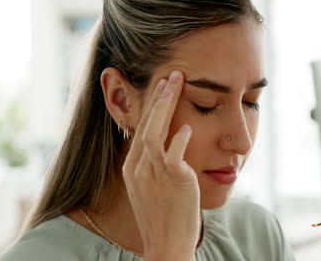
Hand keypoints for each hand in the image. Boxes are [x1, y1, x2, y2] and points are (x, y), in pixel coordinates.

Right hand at [122, 70, 199, 260]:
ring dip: (166, 105)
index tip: (161, 89)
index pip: (140, 130)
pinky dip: (180, 139)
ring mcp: (154, 173)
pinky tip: (188, 126)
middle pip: (146, 124)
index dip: (151, 108)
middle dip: (158, 98)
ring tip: (177, 84)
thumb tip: (168, 147)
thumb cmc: (163, 218)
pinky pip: (174, 154)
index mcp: (132, 169)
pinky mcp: (174, 180)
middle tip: (171, 75)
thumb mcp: (151, 189)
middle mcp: (139, 168)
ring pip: (156, 132)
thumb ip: (154, 167)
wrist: (167, 245)